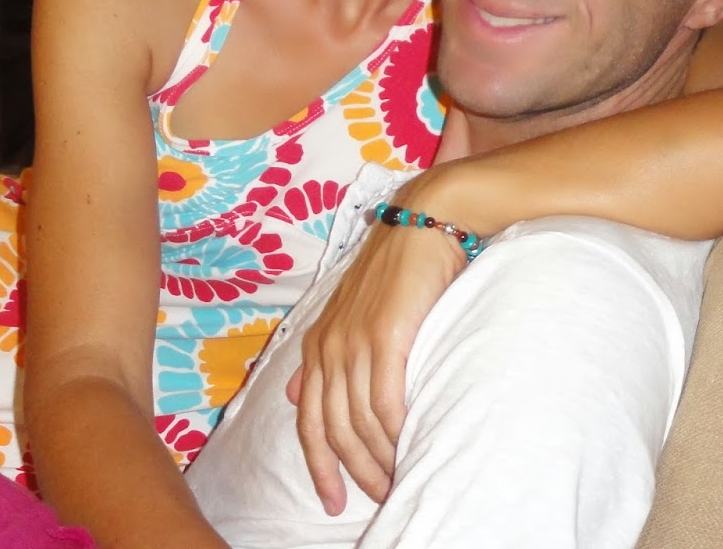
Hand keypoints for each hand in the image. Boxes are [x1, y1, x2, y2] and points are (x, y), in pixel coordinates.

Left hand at [285, 210, 467, 514]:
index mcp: (317, 343)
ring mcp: (354, 343)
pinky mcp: (386, 338)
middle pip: (334, 431)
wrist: (424, 220)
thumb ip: (322, 356)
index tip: (334, 501)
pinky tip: (411, 449)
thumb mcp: (348, 311)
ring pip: (360, 424)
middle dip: (354, 473)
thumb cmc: (396, 266)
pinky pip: (385, 403)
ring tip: (401, 481)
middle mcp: (329, 347)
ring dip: (381, 460)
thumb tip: (297, 395)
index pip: (308, 423)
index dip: (320, 467)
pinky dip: (396, 434)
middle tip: (381, 497)